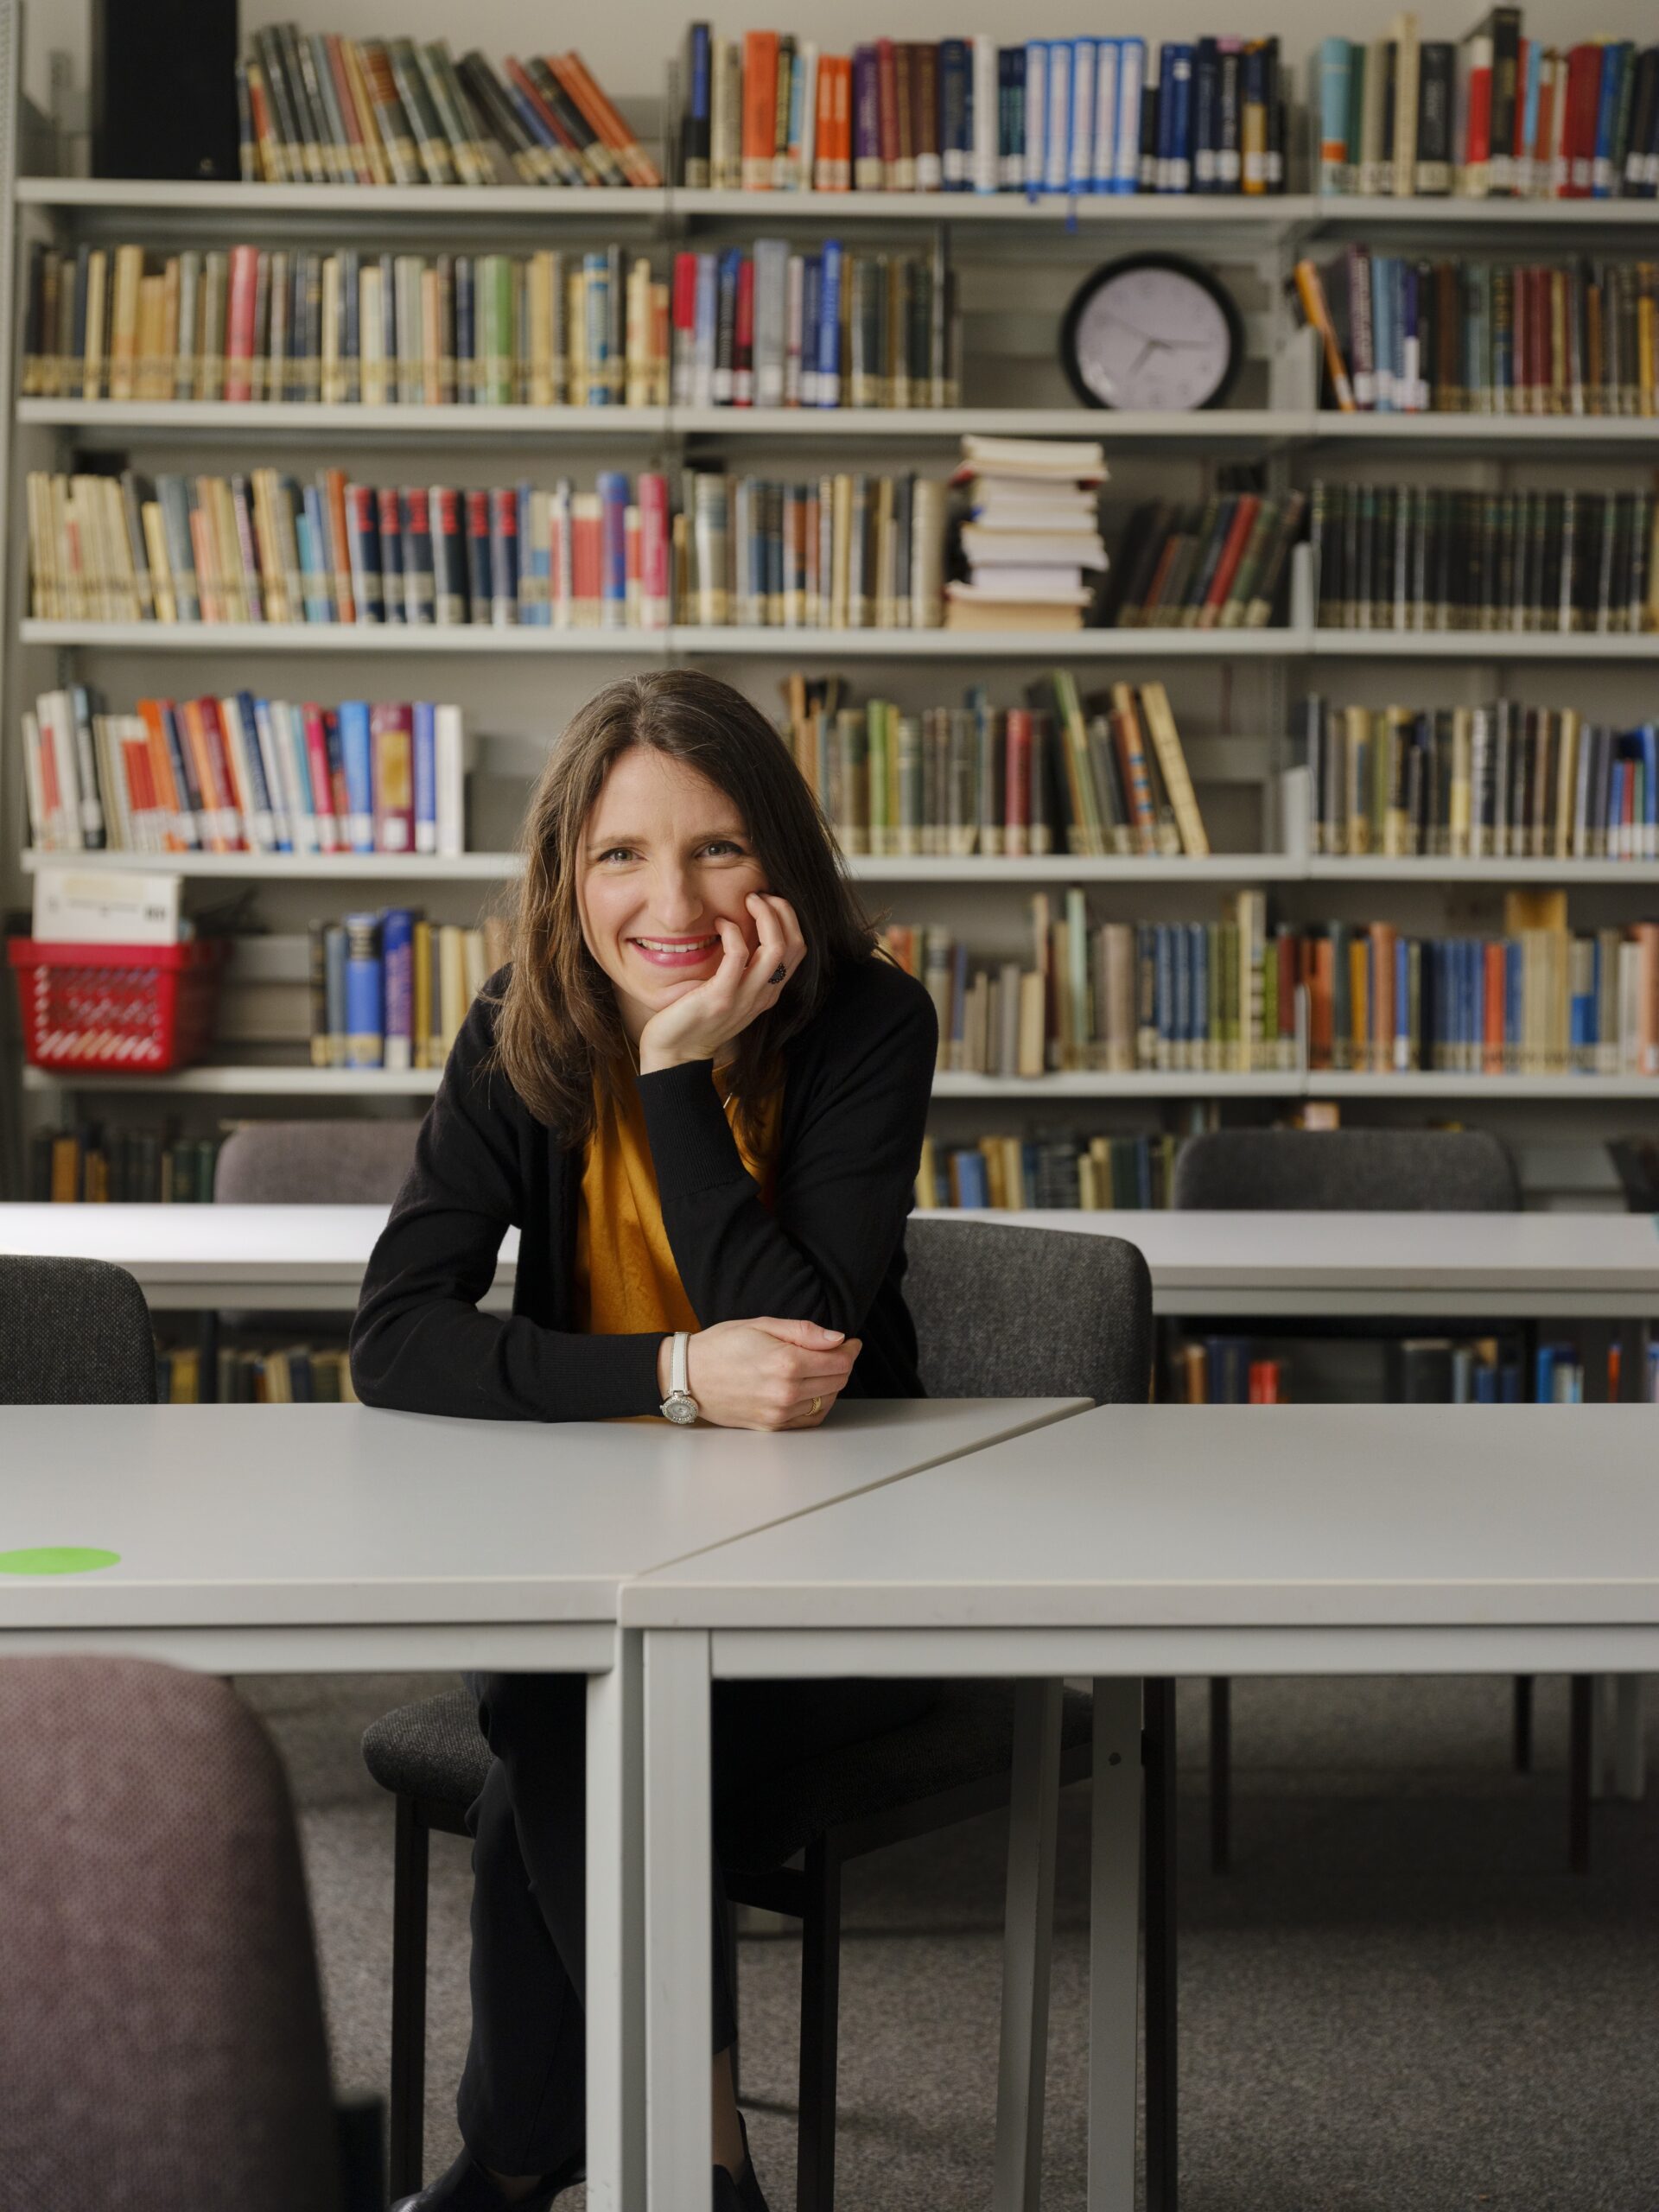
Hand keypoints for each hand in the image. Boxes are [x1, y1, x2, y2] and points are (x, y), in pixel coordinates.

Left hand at [637, 894, 804, 1074]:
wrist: (675, 1055)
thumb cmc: (695, 1019)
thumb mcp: (729, 993)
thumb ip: (742, 971)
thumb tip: (741, 932)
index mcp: (768, 992)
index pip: (798, 949)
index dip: (789, 918)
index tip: (767, 901)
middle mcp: (764, 995)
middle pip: (794, 944)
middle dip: (782, 911)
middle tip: (759, 895)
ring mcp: (745, 997)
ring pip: (775, 947)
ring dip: (765, 915)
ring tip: (748, 900)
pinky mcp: (721, 997)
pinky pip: (739, 955)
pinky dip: (732, 931)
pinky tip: (720, 923)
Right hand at [656, 1318, 859, 1429]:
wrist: (688, 1377)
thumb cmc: (720, 1346)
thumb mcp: (761, 1326)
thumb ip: (803, 1332)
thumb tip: (837, 1339)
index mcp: (786, 1363)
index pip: (839, 1361)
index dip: (850, 1349)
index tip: (849, 1342)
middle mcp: (786, 1392)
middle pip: (837, 1381)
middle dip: (842, 1364)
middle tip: (835, 1352)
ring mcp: (779, 1413)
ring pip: (827, 1401)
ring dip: (831, 1384)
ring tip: (821, 1369)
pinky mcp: (771, 1426)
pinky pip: (810, 1419)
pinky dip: (819, 1404)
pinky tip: (811, 1391)